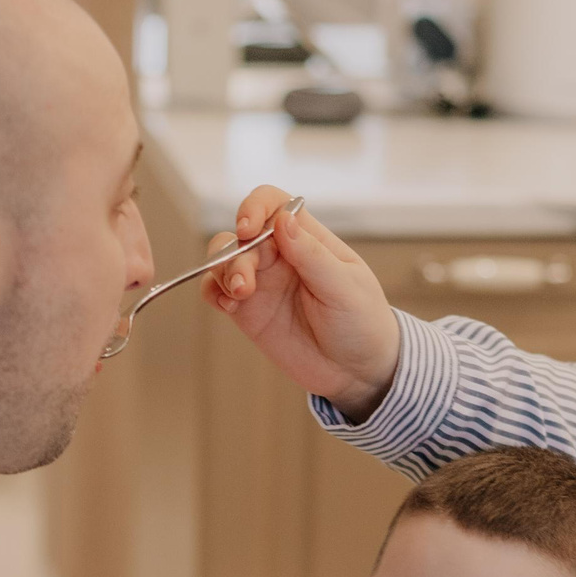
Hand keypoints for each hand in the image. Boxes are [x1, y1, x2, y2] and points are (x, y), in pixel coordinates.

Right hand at [201, 185, 398, 421]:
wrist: (357, 372)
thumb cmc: (362, 323)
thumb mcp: (345, 288)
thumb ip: (312, 255)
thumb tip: (283, 220)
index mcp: (309, 239)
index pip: (273, 204)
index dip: (254, 207)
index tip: (248, 229)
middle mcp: (281, 256)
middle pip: (242, 235)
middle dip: (236, 254)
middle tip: (245, 286)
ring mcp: (262, 282)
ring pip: (224, 258)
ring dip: (222, 272)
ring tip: (238, 297)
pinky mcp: (249, 311)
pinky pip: (218, 290)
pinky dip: (213, 291)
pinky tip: (227, 306)